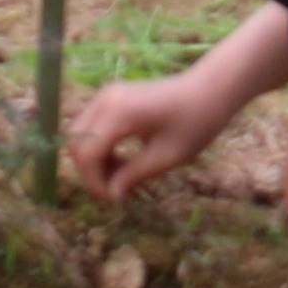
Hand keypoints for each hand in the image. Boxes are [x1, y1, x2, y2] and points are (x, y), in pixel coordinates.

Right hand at [67, 62, 244, 200]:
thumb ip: (134, 175)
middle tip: (117, 190)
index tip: (116, 199)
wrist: (210, 88)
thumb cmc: (196, 121)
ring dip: (94, 160)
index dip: (95, 182)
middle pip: (77, 143)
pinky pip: (92, 126)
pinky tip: (123, 160)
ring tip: (123, 176)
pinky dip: (100, 146)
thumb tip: (112, 195)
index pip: (86, 153)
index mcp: (118, 113)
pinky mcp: (112, 97)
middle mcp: (105, 99)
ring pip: (81, 135)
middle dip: (90, 171)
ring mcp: (106, 95)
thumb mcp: (167, 156)